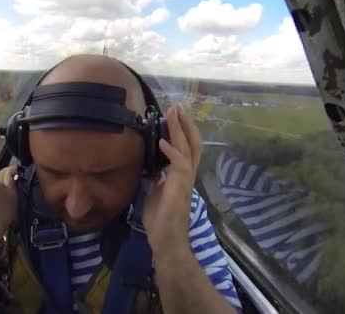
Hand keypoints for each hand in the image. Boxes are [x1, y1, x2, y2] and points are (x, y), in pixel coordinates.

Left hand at [143, 103, 201, 251]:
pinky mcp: (180, 187)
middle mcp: (187, 174)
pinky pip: (179, 164)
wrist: (166, 239)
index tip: (173, 114)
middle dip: (184, 123)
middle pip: (191, 142)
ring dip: (179, 129)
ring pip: (187, 148)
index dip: (181, 130)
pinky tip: (163, 140)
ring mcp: (185, 180)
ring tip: (173, 113)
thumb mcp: (155, 192)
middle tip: (177, 105)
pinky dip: (171, 151)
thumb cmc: (160, 219)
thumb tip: (153, 168)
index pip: (185, 147)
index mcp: (181, 174)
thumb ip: (156, 178)